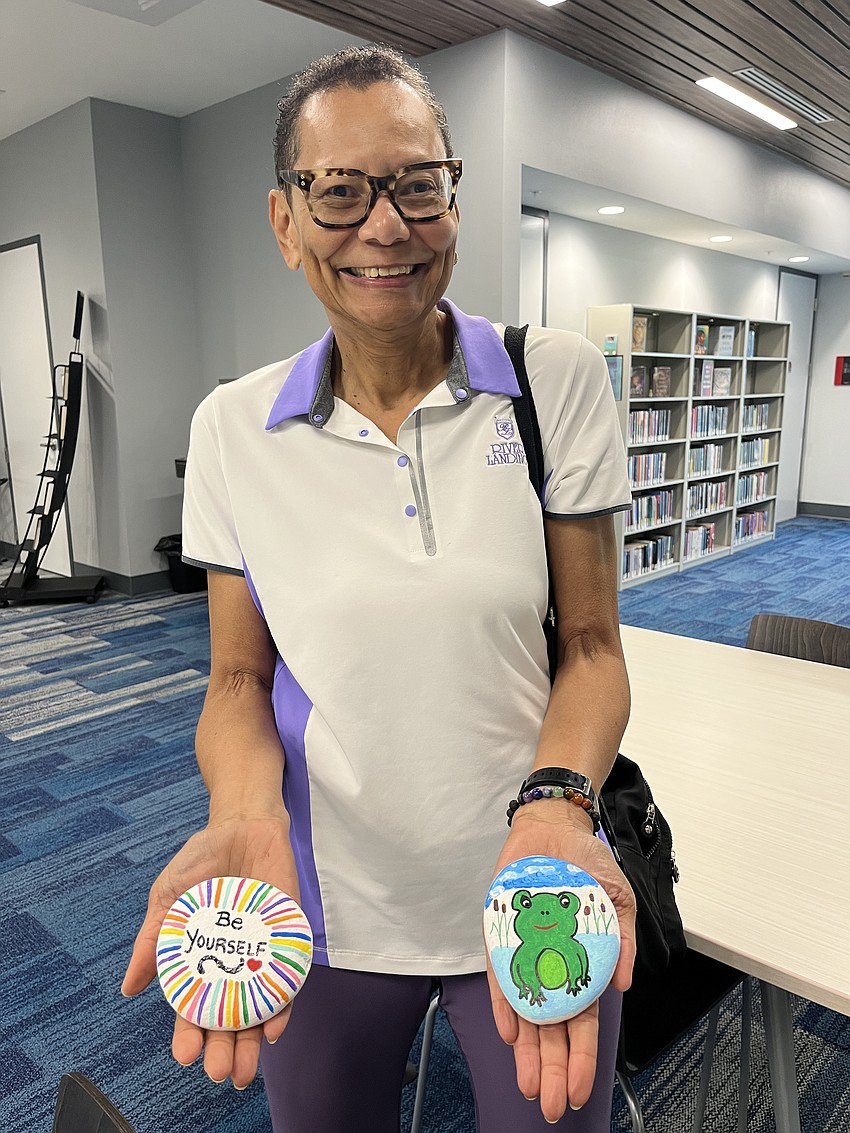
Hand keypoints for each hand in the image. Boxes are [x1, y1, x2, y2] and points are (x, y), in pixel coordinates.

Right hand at [122, 813, 298, 1088]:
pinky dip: (282, 1003)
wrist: (244, 823)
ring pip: (257, 1008)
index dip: (190, 1034)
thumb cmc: (202, 861)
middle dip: (223, 1049)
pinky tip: (275, 1025)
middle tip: (219, 1071)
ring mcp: (259, 953)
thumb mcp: (168, 897)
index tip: (186, 1054)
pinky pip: (286, 978)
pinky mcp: (286, 938)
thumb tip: (129, 988)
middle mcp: (230, 964)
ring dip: (252, 1041)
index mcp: (199, 961)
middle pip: (227, 1018)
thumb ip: (152, 941)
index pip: (193, 1009)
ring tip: (244, 1068)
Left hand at [485, 802, 635, 1122]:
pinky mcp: (501, 936)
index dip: (581, 1058)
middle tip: (550, 1102)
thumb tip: (624, 981)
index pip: (583, 1022)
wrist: (553, 829)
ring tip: (528, 1083)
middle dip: (551, 1068)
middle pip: (552, 1029)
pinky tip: (509, 1032)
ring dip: (526, 1050)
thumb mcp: (618, 898)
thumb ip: (621, 940)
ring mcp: (525, 954)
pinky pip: (500, 976)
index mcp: (584, 965)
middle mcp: (553, 966)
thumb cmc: (586, 864)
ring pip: (525, 1012)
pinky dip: (504, 1003)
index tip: (577, 1088)